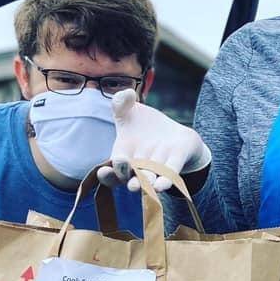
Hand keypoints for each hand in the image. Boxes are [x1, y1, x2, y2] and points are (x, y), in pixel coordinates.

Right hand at [96, 89, 210, 192]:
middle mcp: (138, 168)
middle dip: (130, 178)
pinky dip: (166, 180)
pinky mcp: (175, 163)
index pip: (111, 172)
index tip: (104, 171)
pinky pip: (170, 174)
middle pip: (130, 177)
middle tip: (130, 182)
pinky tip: (163, 185)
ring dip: (148, 183)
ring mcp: (157, 167)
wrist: (175, 134)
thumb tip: (126, 93)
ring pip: (150, 178)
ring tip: (149, 186)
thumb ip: (121, 104)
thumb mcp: (130, 112)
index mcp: (123, 157)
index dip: (106, 174)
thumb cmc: (145, 127)